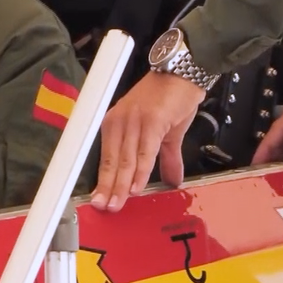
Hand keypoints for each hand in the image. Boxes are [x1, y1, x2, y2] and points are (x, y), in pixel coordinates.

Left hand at [90, 71, 204, 211]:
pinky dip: (140, 171)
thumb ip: (166, 159)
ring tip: (117, 204)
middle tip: (105, 208)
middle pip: (111, 161)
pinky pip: (144, 151)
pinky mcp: (151, 120)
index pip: (105, 157)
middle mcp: (120, 121)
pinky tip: (136, 187)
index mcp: (115, 123)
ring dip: (121, 185)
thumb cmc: (170, 98)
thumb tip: (172, 181)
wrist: (184, 73)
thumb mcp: (165, 133)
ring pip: (125, 159)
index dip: (103, 180)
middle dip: (108, 188)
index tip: (99, 200)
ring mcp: (134, 121)